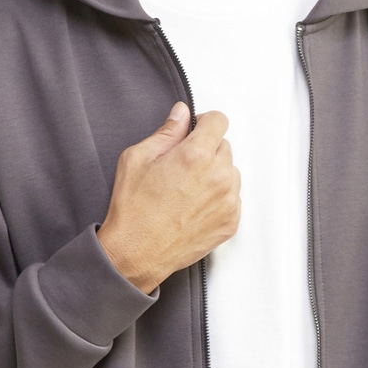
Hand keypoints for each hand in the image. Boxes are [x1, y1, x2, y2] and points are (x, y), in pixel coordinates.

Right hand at [97, 103, 240, 293]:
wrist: (137, 253)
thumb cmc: (133, 210)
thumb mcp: (138, 159)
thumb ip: (167, 132)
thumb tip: (181, 114)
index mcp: (196, 155)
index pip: (219, 121)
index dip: (204, 123)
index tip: (195, 132)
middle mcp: (218, 177)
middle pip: (225, 147)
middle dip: (207, 150)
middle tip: (183, 166)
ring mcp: (228, 202)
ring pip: (232, 173)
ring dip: (216, 174)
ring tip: (189, 189)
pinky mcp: (230, 223)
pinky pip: (233, 198)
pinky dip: (219, 198)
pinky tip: (195, 206)